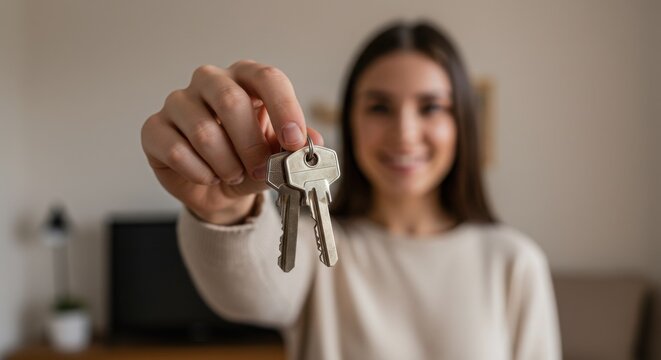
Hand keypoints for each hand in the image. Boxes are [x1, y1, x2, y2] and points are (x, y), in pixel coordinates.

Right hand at [141, 61, 323, 223]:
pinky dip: (200, 172)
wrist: (217, 188)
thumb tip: (314, 142)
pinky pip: (176, 150)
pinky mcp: (155, 128)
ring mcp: (179, 102)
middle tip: (261, 170)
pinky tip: (208, 176)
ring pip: (204, 131)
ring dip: (226, 164)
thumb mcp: (277, 156)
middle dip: (252, 145)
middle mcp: (211, 82)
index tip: (294, 142)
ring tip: (233, 174)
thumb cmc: (248, 161)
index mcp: (246, 79)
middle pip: (232, 100)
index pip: (268, 78)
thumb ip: (295, 147)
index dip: (284, 110)